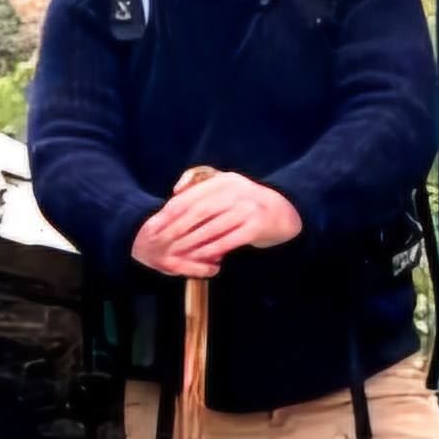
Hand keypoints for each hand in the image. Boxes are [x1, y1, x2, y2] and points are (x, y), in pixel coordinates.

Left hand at [131, 170, 303, 278]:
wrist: (284, 212)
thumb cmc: (247, 202)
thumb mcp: (227, 185)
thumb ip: (201, 184)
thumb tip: (175, 191)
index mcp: (225, 180)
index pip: (190, 196)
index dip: (170, 212)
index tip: (154, 225)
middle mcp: (237, 191)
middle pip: (198, 212)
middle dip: (176, 229)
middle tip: (161, 242)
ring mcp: (248, 208)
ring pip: (212, 228)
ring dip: (192, 243)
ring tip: (176, 252)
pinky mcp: (257, 226)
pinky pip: (228, 240)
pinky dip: (212, 250)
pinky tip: (200, 257)